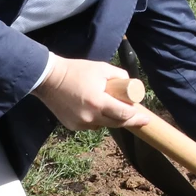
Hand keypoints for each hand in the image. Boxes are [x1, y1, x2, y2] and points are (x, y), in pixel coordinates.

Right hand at [33, 55, 155, 130]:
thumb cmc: (77, 71)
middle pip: (116, 124)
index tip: (146, 117)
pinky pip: (91, 125)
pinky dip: (97, 119)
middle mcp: (89, 117)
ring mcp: (80, 124)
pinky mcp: (72, 126)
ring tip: (113, 107)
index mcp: (98, 102)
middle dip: (129, 120)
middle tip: (139, 118)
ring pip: (103, 125)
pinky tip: (95, 109)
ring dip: (111, 119)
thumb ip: (119, 76)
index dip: (136, 116)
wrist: (49, 79)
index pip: (123, 114)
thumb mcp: (102, 68)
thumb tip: (131, 85)